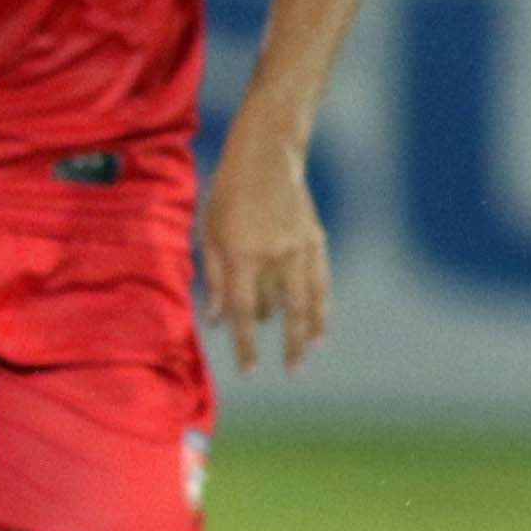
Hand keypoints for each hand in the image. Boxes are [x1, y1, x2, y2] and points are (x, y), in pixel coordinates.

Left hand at [200, 127, 331, 373]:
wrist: (267, 158)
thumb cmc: (227, 196)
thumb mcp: (209, 233)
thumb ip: (212, 279)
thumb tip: (214, 320)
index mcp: (242, 254)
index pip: (243, 310)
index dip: (246, 344)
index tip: (250, 371)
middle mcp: (274, 255)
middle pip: (280, 311)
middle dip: (283, 344)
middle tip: (287, 371)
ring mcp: (299, 249)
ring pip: (306, 302)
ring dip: (306, 335)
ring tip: (303, 360)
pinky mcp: (315, 242)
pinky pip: (321, 284)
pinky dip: (322, 310)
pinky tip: (321, 331)